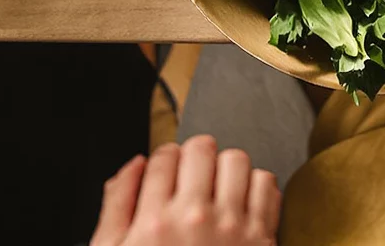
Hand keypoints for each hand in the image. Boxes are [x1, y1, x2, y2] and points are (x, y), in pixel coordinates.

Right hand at [90, 137, 279, 245]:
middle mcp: (195, 219)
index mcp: (154, 223)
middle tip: (191, 182)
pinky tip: (241, 207)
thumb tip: (134, 164)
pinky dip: (255, 189)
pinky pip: (267, 185)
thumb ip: (118, 206)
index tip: (167, 176)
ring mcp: (232, 228)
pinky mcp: (261, 240)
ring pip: (236, 159)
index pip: (163, 156)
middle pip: (201, 148)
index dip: (164, 162)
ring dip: (226, 172)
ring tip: (218, 193)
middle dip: (194, 160)